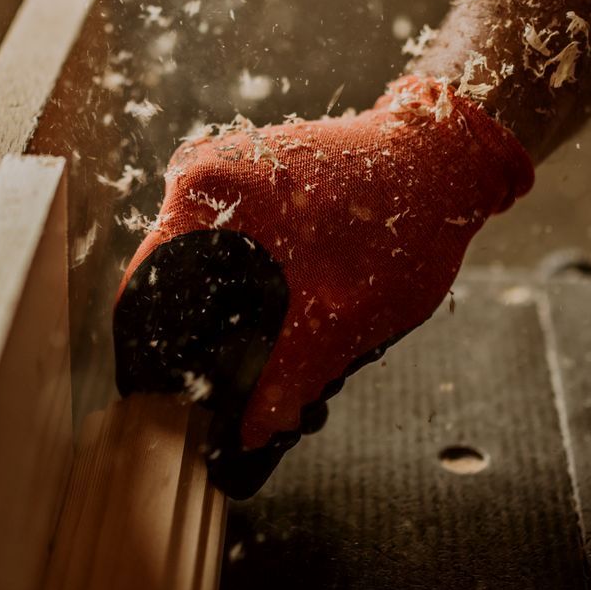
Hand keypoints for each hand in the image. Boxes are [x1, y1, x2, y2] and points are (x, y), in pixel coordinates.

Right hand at [113, 76, 532, 495]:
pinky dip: (255, 299)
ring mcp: (226, 183)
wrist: (445, 154)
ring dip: (233, 328)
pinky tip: (292, 327)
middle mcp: (200, 181)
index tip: (182, 407)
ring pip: (204, 279)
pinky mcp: (252, 192)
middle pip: (173, 292)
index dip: (159, 364)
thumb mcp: (346, 314)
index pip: (145, 297)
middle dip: (205, 351)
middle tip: (245, 402)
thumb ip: (290, 376)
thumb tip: (248, 434)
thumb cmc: (405, 214)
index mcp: (203, 197)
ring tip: (276, 369)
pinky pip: (232, 259)